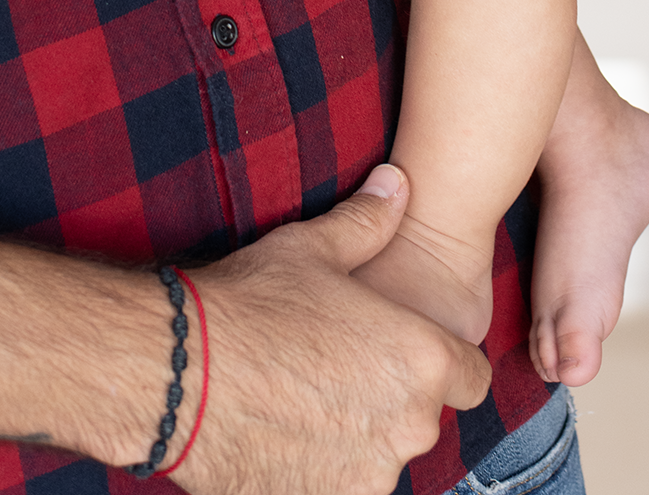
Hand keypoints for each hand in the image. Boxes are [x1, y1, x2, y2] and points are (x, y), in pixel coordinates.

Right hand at [177, 166, 491, 494]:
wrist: (176, 375)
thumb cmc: (252, 303)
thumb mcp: (315, 248)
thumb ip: (369, 221)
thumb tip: (398, 184)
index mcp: (421, 360)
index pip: (472, 380)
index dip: (445, 364)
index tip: (410, 354)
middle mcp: (406, 427)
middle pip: (421, 419)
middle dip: (392, 399)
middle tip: (340, 369)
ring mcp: (365, 478)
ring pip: (379, 457)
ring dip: (357, 436)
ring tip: (304, 400)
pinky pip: (337, 486)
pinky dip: (321, 468)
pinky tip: (283, 434)